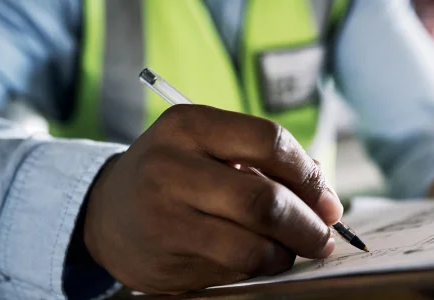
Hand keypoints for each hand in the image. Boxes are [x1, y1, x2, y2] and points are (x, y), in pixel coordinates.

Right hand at [83, 105, 342, 293]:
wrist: (106, 210)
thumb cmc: (176, 174)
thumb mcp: (208, 147)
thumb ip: (264, 163)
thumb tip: (326, 200)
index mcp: (189, 125)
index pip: (270, 141)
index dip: (309, 175)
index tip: (327, 200)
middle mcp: (171, 166)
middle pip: (264, 199)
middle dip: (307, 224)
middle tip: (323, 237)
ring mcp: (164, 215)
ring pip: (251, 244)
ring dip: (286, 253)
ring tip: (294, 251)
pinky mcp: (164, 259)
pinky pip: (231, 269)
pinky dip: (259, 267)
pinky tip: (260, 259)